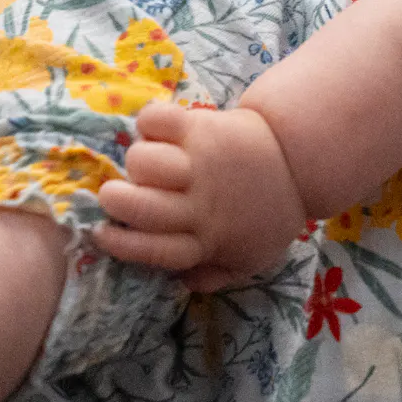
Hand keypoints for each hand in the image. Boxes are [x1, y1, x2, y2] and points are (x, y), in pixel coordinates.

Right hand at [95, 100, 309, 288]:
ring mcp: (201, 162)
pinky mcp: (202, 126)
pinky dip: (149, 121)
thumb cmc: (267, 212)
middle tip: (116, 196)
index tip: (102, 234)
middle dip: (116, 201)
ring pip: (143, 161)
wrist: (299, 159)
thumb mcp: (251, 256)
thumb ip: (216, 275)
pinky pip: (156, 119)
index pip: (154, 251)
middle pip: (138, 206)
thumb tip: (182, 282)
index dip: (121, 245)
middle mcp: (200, 203)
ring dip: (137, 161)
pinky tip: (158, 130)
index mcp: (208, 238)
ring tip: (150, 163)